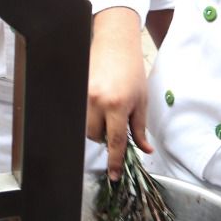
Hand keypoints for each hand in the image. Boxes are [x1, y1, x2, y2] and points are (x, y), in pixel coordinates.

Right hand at [87, 8, 149, 179]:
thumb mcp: (141, 101)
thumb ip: (140, 128)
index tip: (114, 176)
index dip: (115, 162)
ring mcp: (84, 95)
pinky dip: (89, 115)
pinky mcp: (76, 90)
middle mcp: (97, 101)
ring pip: (86, 126)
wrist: (115, 44)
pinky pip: (80, 114)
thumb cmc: (131, 71)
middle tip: (116, 124)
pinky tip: (99, 102)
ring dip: (97, 126)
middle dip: (106, 137)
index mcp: (117, 105)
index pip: (115, 142)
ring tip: (108, 110)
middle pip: (96, 136)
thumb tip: (144, 150)